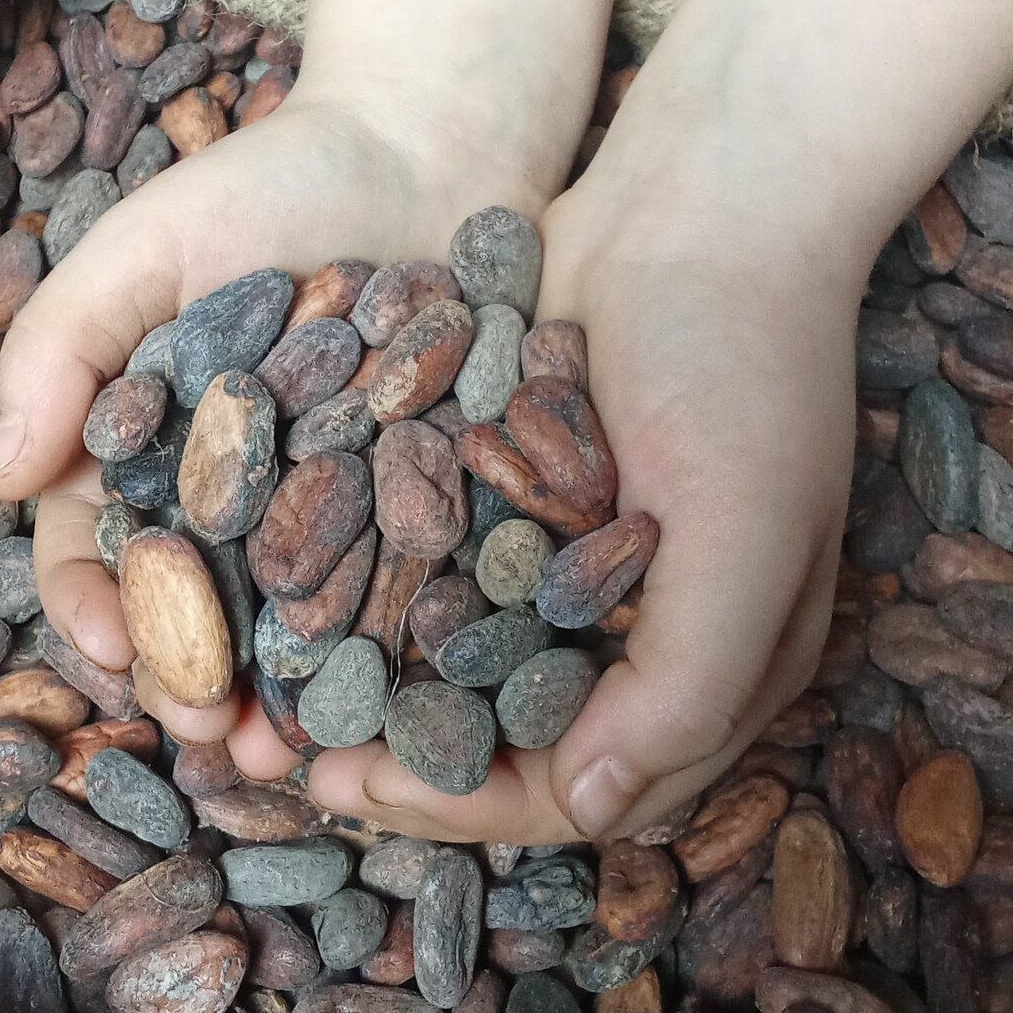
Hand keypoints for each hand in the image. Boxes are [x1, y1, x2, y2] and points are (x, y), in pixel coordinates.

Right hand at [0, 77, 560, 748]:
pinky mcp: (422, 508)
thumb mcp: (144, 245)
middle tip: (209, 730)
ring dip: (286, 696)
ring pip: (294, 627)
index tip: (119, 647)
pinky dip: (391, 647)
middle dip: (193, 678)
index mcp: (146, 450)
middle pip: (197, 611)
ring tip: (297, 750)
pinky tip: (396, 694)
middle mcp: (231, 497)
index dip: (97, 608)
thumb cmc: (269, 183)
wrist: (430, 146)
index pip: (99, 550)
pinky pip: (401, 590)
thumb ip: (60, 347)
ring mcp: (329, 511)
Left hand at [304, 122, 861, 842]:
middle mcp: (634, 629)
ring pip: (454, 663)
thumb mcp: (747, 534)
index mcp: (715, 668)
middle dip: (395, 759)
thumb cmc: (745, 369)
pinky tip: (284, 596)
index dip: (467, 805)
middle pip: (503, 739)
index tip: (356, 787)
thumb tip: (590, 812)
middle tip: (283, 755)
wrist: (698, 201)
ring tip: (265, 694)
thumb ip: (687, 683)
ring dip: (366, 688)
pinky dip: (367, 594)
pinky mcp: (508, 493)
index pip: (581, 788)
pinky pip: (431, 568)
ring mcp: (566, 560)